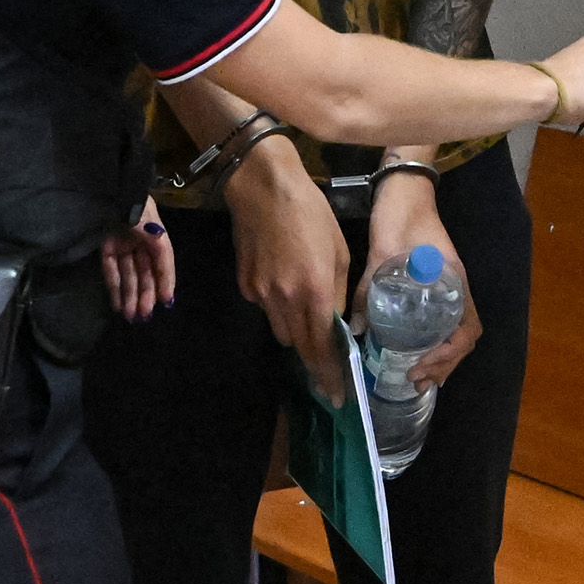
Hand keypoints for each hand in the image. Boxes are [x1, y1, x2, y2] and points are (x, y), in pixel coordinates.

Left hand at [99, 198, 176, 322]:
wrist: (111, 192)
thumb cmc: (139, 212)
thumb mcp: (158, 235)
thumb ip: (164, 260)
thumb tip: (168, 288)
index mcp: (156, 235)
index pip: (161, 264)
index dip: (163, 283)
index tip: (164, 303)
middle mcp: (140, 242)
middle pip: (144, 273)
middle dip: (144, 294)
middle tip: (144, 315)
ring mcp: (121, 245)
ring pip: (128, 275)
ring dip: (129, 296)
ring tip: (131, 316)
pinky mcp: (104, 248)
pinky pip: (111, 271)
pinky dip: (114, 288)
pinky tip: (118, 305)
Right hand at [224, 136, 351, 404]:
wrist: (263, 187)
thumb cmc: (310, 212)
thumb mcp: (339, 250)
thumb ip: (339, 291)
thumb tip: (338, 320)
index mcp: (314, 291)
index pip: (322, 347)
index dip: (329, 374)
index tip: (338, 396)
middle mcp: (284, 300)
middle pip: (299, 346)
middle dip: (314, 358)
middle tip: (327, 369)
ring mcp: (260, 294)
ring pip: (281, 331)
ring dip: (296, 331)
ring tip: (308, 315)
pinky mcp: (244, 285)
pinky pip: (265, 308)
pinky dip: (277, 306)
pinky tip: (283, 280)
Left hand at [357, 172, 480, 392]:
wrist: (404, 187)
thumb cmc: (400, 216)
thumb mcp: (382, 254)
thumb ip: (370, 289)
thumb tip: (357, 330)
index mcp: (452, 280)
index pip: (467, 329)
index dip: (447, 355)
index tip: (420, 366)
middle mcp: (456, 286)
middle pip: (464, 337)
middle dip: (444, 364)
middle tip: (415, 380)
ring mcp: (447, 285)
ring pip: (455, 331)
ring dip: (441, 357)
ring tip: (416, 375)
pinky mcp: (434, 283)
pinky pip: (443, 320)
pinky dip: (435, 341)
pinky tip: (413, 350)